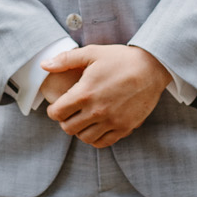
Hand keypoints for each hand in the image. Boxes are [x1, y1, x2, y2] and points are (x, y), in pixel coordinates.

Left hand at [39, 44, 171, 146]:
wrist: (152, 68)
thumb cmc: (121, 59)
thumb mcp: (92, 53)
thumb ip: (65, 60)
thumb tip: (44, 65)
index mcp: (85, 93)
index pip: (57, 113)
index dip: (54, 110)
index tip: (58, 106)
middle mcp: (97, 111)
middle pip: (68, 128)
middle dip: (65, 121)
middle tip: (70, 113)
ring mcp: (111, 121)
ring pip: (84, 138)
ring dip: (80, 130)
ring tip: (83, 120)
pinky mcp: (124, 127)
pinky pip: (103, 142)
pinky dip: (95, 138)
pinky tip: (96, 127)